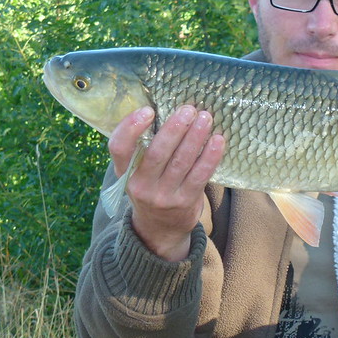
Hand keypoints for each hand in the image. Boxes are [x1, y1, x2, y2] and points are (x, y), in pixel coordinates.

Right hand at [108, 105, 224, 260]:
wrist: (160, 229)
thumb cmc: (150, 187)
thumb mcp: (137, 172)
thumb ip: (143, 147)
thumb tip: (167, 108)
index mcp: (125, 172)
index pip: (119, 148)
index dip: (130, 128)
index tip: (147, 110)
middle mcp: (140, 185)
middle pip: (157, 153)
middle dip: (174, 128)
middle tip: (188, 110)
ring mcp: (164, 196)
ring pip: (181, 162)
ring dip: (195, 137)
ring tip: (205, 118)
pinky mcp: (186, 201)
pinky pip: (200, 175)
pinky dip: (210, 156)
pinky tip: (218, 140)